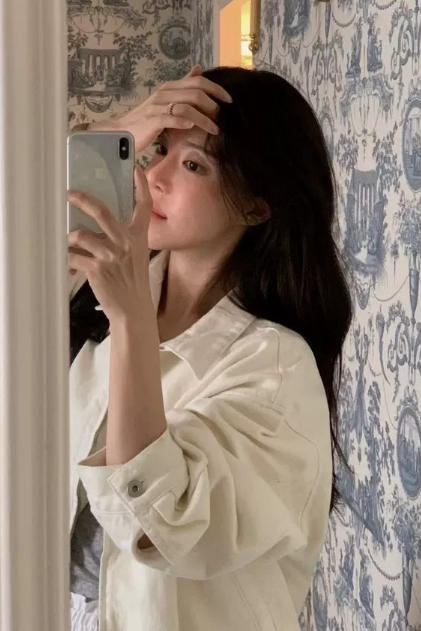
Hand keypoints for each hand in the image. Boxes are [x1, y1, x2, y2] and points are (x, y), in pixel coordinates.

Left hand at [67, 167, 151, 321]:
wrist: (133, 309)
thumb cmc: (132, 283)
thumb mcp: (136, 256)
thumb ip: (122, 239)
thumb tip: (96, 226)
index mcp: (138, 237)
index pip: (144, 206)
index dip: (141, 186)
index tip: (136, 169)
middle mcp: (125, 243)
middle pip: (101, 212)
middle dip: (82, 200)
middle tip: (71, 195)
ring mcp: (111, 255)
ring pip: (80, 235)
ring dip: (70, 238)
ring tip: (68, 243)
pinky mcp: (97, 268)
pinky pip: (73, 256)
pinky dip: (68, 259)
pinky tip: (69, 265)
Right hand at [88, 65, 232, 153]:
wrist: (122, 131)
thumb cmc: (146, 120)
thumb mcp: (166, 101)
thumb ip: (182, 87)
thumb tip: (198, 69)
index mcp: (170, 87)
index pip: (198, 81)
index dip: (216, 89)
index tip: (229, 100)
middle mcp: (164, 93)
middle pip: (196, 92)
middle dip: (214, 104)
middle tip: (222, 117)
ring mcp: (157, 106)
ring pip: (187, 106)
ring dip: (204, 119)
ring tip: (214, 129)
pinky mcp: (152, 119)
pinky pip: (171, 118)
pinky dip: (184, 122)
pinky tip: (192, 128)